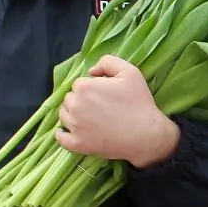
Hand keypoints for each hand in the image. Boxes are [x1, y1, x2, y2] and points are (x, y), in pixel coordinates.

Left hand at [54, 55, 180, 167]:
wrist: (146, 135)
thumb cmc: (139, 102)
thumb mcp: (130, 72)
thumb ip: (107, 62)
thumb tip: (91, 71)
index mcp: (83, 86)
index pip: (79, 84)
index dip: (92, 87)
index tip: (104, 94)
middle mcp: (74, 105)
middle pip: (70, 99)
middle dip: (81, 100)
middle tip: (99, 107)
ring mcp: (74, 127)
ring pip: (64, 115)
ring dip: (72, 114)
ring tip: (90, 118)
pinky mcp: (77, 144)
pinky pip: (61, 138)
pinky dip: (61, 134)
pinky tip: (64, 131)